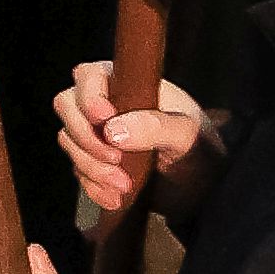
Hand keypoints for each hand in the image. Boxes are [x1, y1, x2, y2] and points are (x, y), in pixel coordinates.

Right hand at [53, 59, 214, 224]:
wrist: (206, 186)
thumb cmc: (202, 148)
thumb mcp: (187, 135)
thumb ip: (156, 127)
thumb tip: (112, 130)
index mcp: (130, 84)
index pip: (90, 76)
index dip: (88, 95)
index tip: (105, 118)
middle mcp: (108, 105)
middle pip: (68, 106)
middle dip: (85, 137)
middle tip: (114, 160)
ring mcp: (99, 134)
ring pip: (69, 141)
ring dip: (90, 166)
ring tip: (122, 185)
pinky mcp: (97, 163)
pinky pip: (78, 171)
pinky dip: (92, 186)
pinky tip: (115, 197)